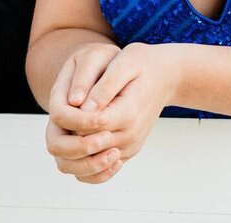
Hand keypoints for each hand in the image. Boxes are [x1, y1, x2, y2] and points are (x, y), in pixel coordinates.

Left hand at [49, 42, 181, 182]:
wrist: (165, 77)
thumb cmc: (142, 64)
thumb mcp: (125, 62)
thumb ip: (104, 85)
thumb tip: (83, 107)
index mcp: (127, 113)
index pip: (88, 124)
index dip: (73, 115)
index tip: (70, 99)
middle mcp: (130, 135)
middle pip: (87, 145)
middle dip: (70, 132)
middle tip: (65, 112)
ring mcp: (130, 146)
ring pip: (91, 161)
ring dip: (74, 148)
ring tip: (70, 124)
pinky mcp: (128, 150)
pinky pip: (101, 168)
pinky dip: (85, 159)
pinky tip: (78, 136)